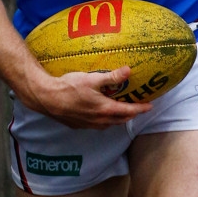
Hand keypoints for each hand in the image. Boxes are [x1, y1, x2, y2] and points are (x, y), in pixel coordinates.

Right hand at [21, 65, 152, 128]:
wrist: (47, 98)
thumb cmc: (69, 87)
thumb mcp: (92, 79)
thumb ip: (111, 76)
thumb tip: (129, 70)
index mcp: (104, 109)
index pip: (128, 111)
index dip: (140, 109)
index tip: (150, 106)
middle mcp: (98, 120)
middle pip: (120, 120)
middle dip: (130, 115)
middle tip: (138, 108)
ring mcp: (88, 125)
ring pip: (108, 125)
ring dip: (118, 119)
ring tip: (122, 112)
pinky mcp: (79, 125)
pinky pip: (97, 126)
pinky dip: (105, 121)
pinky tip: (101, 114)